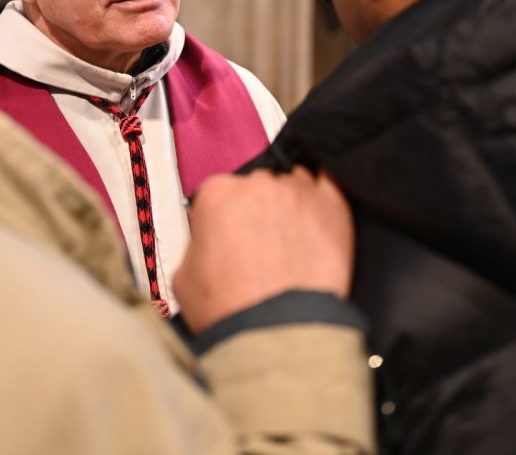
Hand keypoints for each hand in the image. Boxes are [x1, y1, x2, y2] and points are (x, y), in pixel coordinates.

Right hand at [173, 167, 353, 333]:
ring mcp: (297, 193)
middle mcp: (258, 185)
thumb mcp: (184, 279)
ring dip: (290, 202)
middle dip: (257, 210)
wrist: (276, 333)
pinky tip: (317, 212)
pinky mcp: (331, 207)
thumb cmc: (233, 309)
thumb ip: (197, 247)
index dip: (223, 217)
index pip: (219, 192)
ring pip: (293, 182)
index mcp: (217, 194)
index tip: (228, 234)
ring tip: (290, 237)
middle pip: (257, 185)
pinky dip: (322, 193)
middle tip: (260, 244)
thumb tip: (207, 248)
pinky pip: (329, 181)